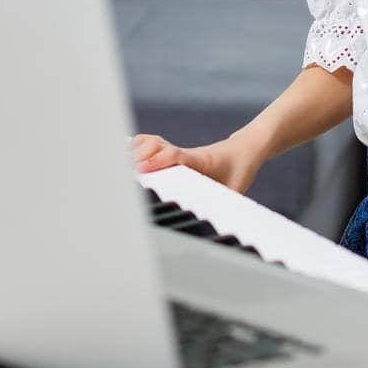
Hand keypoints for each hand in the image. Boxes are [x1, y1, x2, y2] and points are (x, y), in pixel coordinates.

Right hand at [131, 133, 260, 194]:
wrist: (244, 151)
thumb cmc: (238, 171)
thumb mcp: (235, 191)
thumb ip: (227, 207)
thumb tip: (223, 225)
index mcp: (200, 162)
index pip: (175, 156)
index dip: (158, 161)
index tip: (142, 170)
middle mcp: (185, 154)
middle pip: (157, 146)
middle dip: (138, 157)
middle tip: (125, 174)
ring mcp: (177, 151)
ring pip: (151, 142)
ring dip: (135, 152)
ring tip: (123, 167)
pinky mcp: (172, 151)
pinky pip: (150, 143)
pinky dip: (137, 148)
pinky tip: (129, 160)